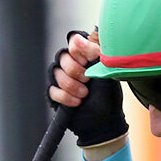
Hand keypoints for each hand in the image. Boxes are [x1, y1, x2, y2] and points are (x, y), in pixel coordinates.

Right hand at [50, 32, 127, 149]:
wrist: (104, 123)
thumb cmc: (108, 97)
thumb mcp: (106, 73)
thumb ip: (96, 54)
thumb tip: (82, 37)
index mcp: (85, 56)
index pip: (74, 41)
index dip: (79, 50)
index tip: (89, 61)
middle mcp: (71, 64)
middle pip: (62, 56)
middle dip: (75, 70)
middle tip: (87, 81)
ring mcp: (62, 79)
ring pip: (55, 73)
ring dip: (71, 85)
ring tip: (84, 94)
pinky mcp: (56, 94)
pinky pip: (52, 90)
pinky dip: (65, 97)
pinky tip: (77, 102)